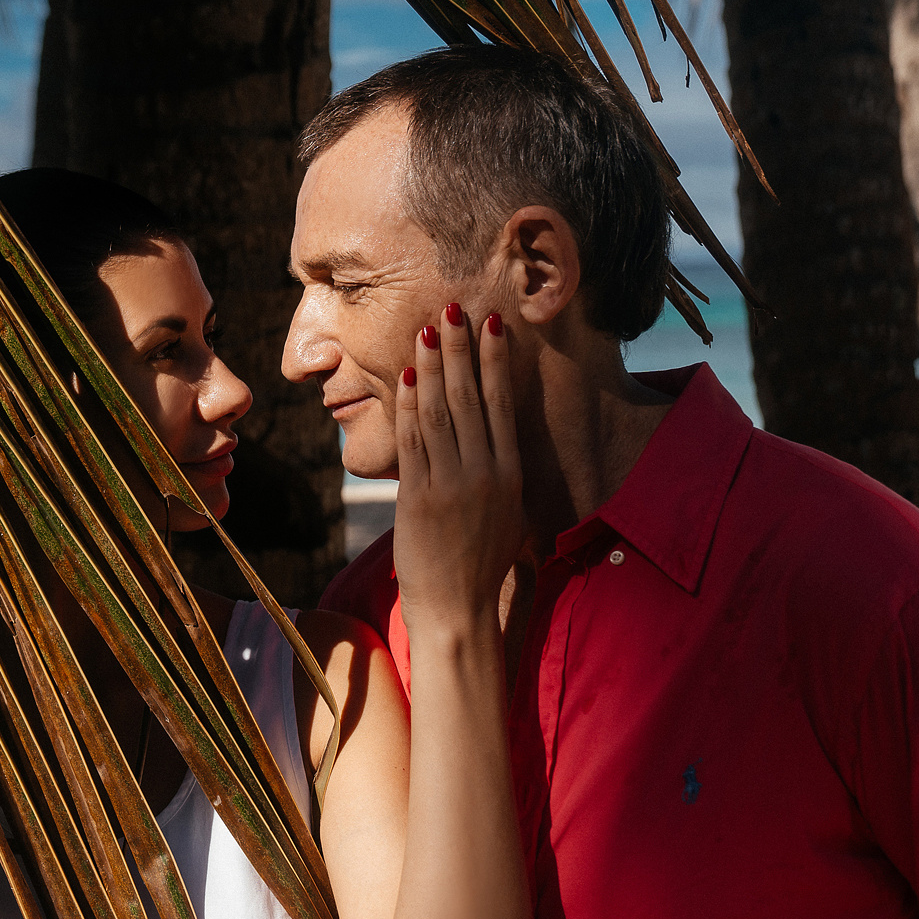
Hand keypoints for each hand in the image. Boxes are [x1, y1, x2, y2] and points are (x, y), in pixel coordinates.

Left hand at [393, 304, 522, 630]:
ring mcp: (450, 486)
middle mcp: (484, 474)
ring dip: (432, 367)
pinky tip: (408, 377)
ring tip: (427, 330)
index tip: (491, 326)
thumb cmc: (482, 563)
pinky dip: (409, 406)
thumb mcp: (509, 514)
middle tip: (452, 309)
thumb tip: (490, 437)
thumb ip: (498, 473)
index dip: (495, 361)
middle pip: (471, 399)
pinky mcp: (418, 499)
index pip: (503, 404)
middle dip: (459, 350)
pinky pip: (413, 443)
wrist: (457, 609)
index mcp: (511, 475)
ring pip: (440, 413)